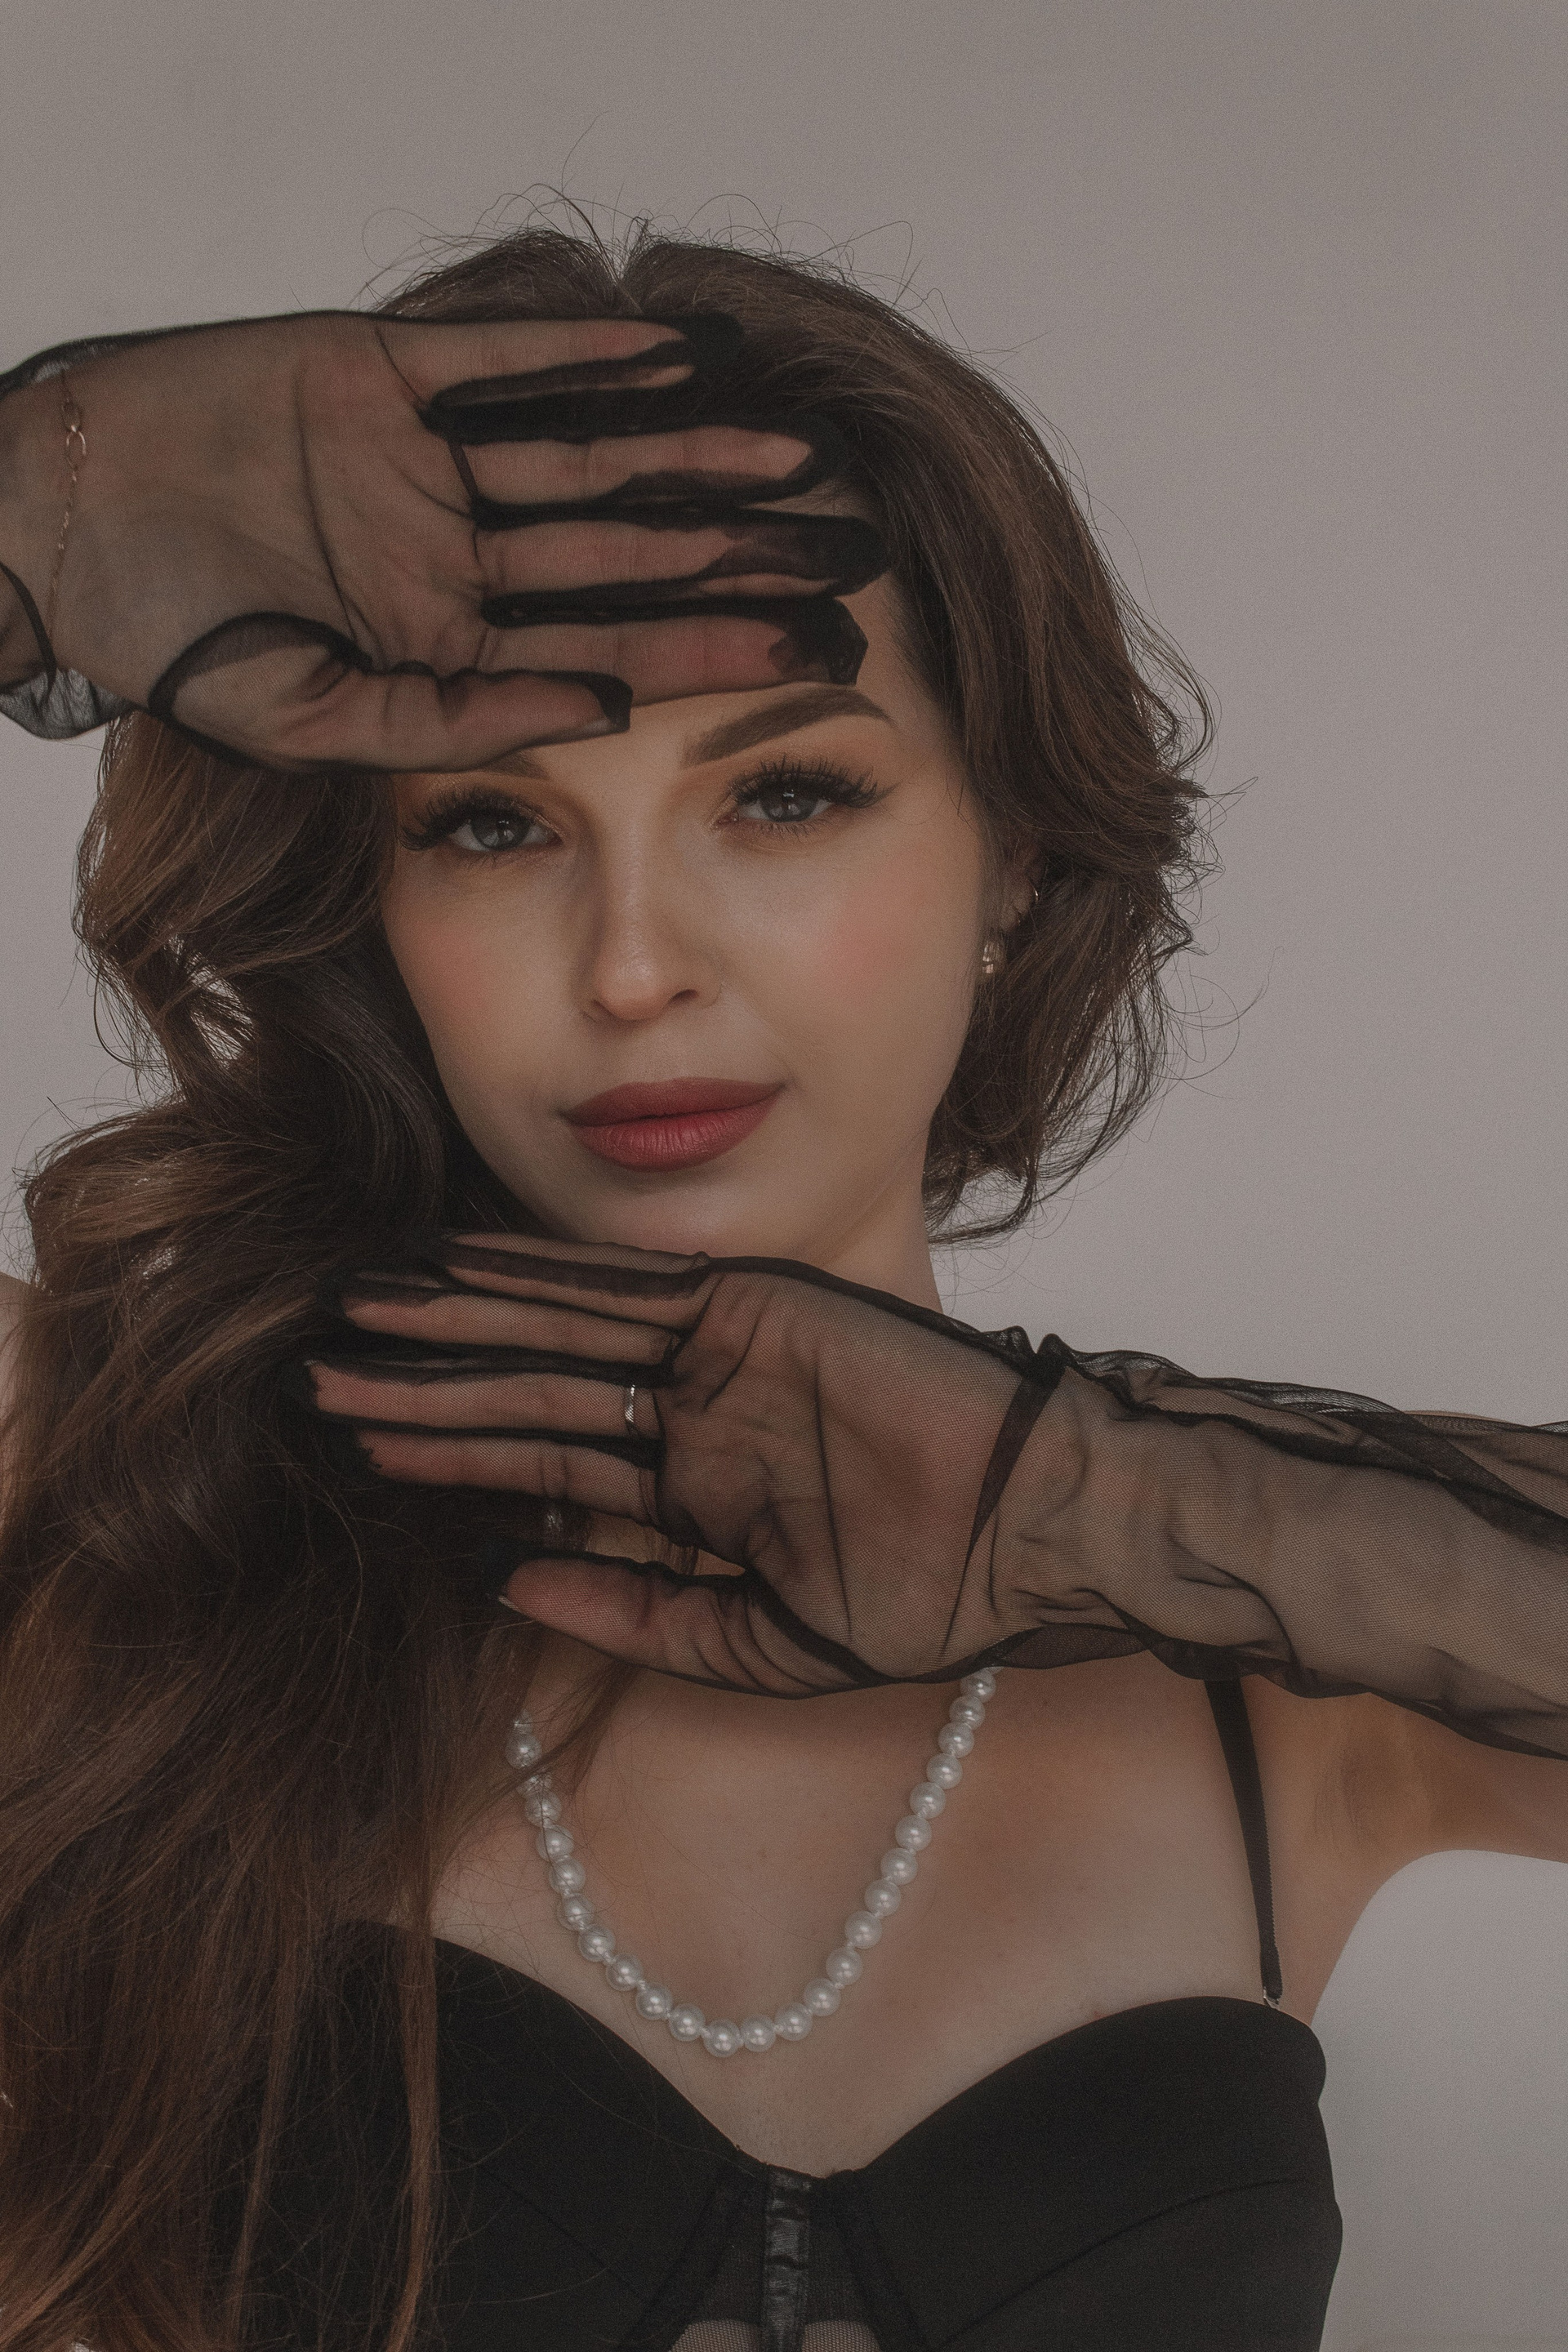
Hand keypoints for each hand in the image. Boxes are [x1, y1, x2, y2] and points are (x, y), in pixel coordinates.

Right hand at [0, 310, 882, 769]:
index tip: (816, 655)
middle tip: (848, 549)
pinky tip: (677, 357)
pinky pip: (497, 362)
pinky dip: (580, 355)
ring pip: (585, 452)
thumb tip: (598, 709)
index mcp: (448, 640)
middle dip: (735, 551)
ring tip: (797, 451)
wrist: (49, 528)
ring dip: (689, 449)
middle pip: (624, 551)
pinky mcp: (375, 369)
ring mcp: (420, 460)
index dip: (715, 648)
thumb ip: (450, 720)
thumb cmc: (162, 637)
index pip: (612, 645)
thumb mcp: (311, 715)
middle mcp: (454, 550)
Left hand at [301, 1233, 1065, 1693]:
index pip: (545, 1470)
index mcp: (697, 1494)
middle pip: (526, 1397)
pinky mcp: (745, 1307)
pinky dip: (534, 1277)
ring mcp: (715, 1355)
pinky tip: (453, 1270)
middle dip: (422, 1392)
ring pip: (552, 1335)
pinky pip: (618, 1291)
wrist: (1046, 1517)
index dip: (451, 1458)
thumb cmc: (937, 1594)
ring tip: (356, 1317)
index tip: (361, 1451)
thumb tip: (508, 1587)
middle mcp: (692, 1416)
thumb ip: (641, 1615)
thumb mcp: (767, 1641)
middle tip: (317, 1377)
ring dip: (454, 1327)